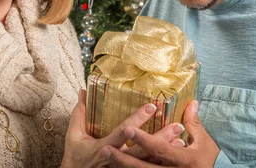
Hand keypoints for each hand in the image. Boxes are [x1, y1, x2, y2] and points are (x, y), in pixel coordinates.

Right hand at [60, 90, 184, 167]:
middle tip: (178, 126)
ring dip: (166, 151)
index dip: (138, 119)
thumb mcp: (74, 136)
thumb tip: (83, 93)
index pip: (124, 132)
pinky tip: (174, 155)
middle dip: (161, 138)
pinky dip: (161, 162)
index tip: (152, 107)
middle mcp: (118, 159)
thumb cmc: (76, 158)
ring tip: (182, 140)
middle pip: (144, 149)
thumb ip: (80, 115)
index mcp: (105, 147)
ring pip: (149, 161)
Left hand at [101, 100, 219, 167]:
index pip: (159, 149)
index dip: (143, 140)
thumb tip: (191, 102)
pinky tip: (116, 167)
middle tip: (104, 150)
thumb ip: (194, 122)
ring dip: (122, 166)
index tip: (128, 129)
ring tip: (106, 156)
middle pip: (142, 167)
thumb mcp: (204, 141)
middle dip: (122, 159)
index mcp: (182, 159)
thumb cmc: (210, 159)